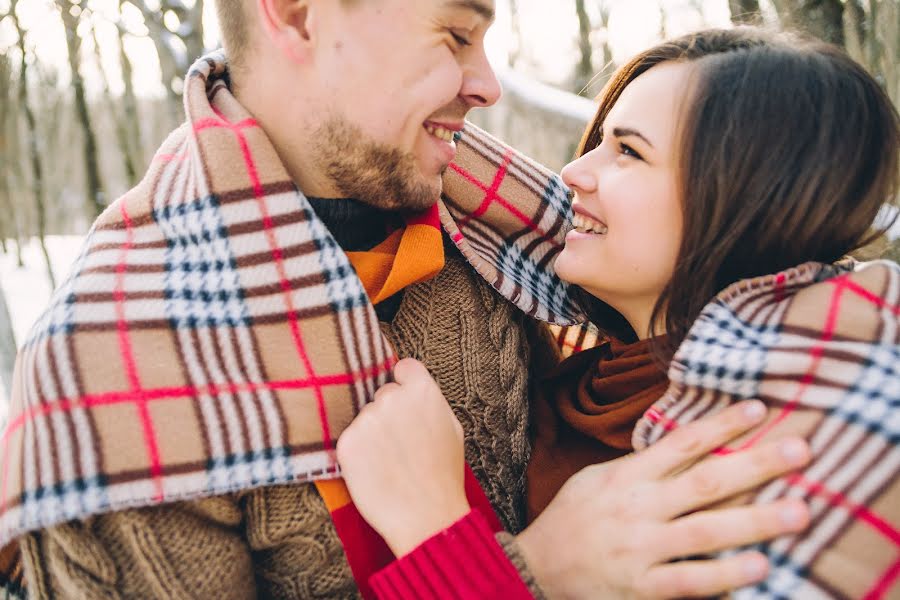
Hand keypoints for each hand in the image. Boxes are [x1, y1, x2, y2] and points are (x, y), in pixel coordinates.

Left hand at [336, 358, 469, 556]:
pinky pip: (352, 438)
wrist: (425, 516)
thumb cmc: (442, 475)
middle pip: (383, 394)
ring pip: (366, 417)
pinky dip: (360, 452)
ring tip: (391, 461)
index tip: (406, 402)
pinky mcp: (347, 442)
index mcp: (423, 392)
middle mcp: (392, 400)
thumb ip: (430, 402)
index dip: (405, 384)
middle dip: (390, 413)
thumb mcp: (451, 428)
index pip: (404, 367)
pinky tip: (377, 470)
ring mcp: (367, 420)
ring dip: (373, 434)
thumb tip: (412, 387)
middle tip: (402, 443)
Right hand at [517, 400, 811, 598]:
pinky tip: (759, 567)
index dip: (721, 426)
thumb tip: (690, 447)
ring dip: (756, 521)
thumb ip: (642, 467)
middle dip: (756, 464)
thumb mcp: (598, 480)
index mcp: (627, 477)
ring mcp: (640, 549)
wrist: (536, 568)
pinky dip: (724, 575)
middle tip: (802, 451)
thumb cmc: (573, 518)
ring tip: (800, 511)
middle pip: (705, 481)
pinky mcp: (641, 588)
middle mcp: (637, 508)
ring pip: (706, 531)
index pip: (682, 444)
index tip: (759, 411)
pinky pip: (689, 581)